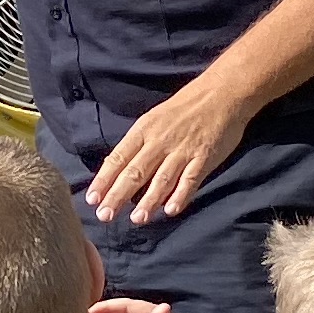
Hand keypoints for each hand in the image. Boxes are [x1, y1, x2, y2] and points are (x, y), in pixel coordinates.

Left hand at [85, 79, 249, 227]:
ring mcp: (183, 150)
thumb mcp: (154, 119)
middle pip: (135, 171)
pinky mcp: (204, 157)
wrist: (222, 93)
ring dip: (148, 201)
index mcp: (144, 130)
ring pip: (162, 179)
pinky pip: (190, 179)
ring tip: (137, 219)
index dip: (104, 180)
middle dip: (118, 195)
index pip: (118, 158)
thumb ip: (139, 144)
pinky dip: (181, 195)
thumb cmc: (184, 107)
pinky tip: (171, 210)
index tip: (91, 199)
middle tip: (105, 215)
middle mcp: (160, 141)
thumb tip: (119, 171)